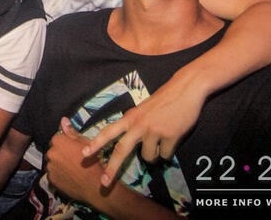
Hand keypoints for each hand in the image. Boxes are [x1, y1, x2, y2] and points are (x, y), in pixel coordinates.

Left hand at [47, 118, 105, 203]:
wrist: (94, 185)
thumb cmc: (93, 162)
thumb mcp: (85, 143)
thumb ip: (71, 131)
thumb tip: (63, 120)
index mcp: (58, 141)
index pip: (56, 138)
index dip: (65, 143)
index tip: (72, 149)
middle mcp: (51, 153)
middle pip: (53, 150)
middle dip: (60, 153)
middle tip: (73, 159)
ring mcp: (50, 167)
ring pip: (52, 162)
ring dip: (58, 163)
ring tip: (71, 168)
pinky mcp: (50, 179)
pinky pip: (52, 173)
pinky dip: (58, 174)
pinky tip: (68, 176)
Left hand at [82, 77, 203, 186]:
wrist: (185, 89)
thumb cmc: (164, 99)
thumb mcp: (142, 109)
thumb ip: (134, 124)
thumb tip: (131, 144)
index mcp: (130, 117)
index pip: (108, 131)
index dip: (96, 143)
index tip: (84, 154)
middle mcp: (138, 125)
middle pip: (121, 150)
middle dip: (112, 168)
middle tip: (104, 182)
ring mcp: (153, 131)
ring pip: (148, 157)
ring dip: (154, 155)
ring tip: (161, 140)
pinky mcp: (169, 136)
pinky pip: (165, 155)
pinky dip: (168, 151)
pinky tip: (173, 137)